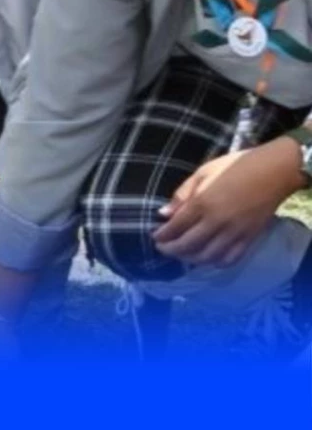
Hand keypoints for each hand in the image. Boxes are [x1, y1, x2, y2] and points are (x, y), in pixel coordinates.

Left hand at [153, 140, 305, 267]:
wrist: (274, 170)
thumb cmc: (235, 166)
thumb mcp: (202, 173)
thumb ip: (182, 195)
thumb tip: (163, 214)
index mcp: (203, 203)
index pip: (176, 227)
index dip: (162, 236)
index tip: (155, 237)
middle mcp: (218, 222)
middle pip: (188, 246)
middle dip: (171, 250)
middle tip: (163, 248)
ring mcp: (236, 232)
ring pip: (208, 256)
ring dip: (191, 259)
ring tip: (182, 254)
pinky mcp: (250, 238)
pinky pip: (231, 258)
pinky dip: (216, 262)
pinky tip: (208, 258)